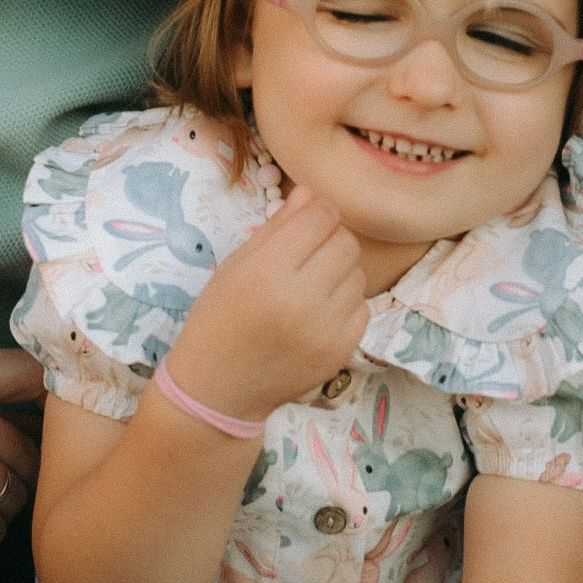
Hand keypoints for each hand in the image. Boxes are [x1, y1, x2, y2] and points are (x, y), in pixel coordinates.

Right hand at [167, 185, 367, 419]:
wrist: (219, 388)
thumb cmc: (220, 318)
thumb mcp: (236, 265)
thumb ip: (277, 228)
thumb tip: (311, 194)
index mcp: (267, 272)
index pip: (320, 218)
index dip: (317, 212)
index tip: (307, 222)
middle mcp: (301, 299)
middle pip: (345, 242)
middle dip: (330, 239)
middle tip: (308, 254)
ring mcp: (325, 330)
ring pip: (358, 273)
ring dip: (340, 271)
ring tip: (311, 284)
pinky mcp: (341, 352)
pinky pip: (363, 307)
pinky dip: (346, 303)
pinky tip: (319, 311)